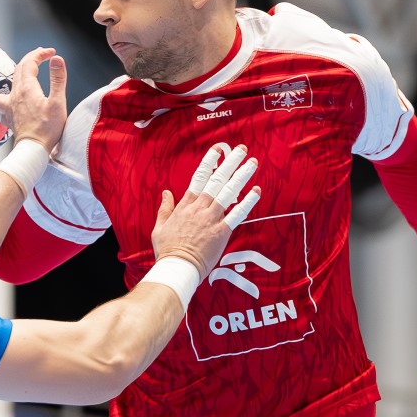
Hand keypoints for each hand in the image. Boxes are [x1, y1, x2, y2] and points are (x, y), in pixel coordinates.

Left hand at [0, 47, 67, 149]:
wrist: (35, 150)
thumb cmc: (48, 129)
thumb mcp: (57, 103)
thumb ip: (58, 79)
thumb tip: (56, 59)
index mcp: (27, 90)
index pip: (30, 64)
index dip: (40, 54)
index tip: (50, 52)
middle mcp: (14, 96)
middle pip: (17, 70)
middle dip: (27, 59)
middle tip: (38, 53)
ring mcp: (8, 107)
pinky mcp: (7, 118)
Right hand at [150, 144, 260, 276]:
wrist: (176, 268)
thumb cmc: (167, 251)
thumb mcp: (159, 227)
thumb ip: (165, 208)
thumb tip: (166, 192)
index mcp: (185, 205)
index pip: (199, 177)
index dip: (209, 161)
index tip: (218, 149)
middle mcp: (199, 208)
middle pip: (216, 179)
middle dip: (230, 162)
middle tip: (241, 149)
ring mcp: (211, 219)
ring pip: (228, 192)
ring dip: (241, 175)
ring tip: (252, 162)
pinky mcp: (221, 232)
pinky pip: (237, 214)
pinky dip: (248, 202)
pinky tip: (257, 191)